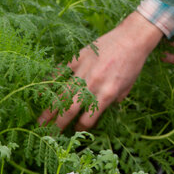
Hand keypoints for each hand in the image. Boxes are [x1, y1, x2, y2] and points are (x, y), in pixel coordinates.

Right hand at [38, 11, 162, 130]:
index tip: (74, 132)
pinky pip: (60, 71)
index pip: (88, 119)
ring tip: (40, 121)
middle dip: (58, 124)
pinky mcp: (77, 57)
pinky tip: (41, 92)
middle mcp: (94, 84)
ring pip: (61, 93)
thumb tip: (100, 112)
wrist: (133, 38)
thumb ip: (112, 101)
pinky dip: (50, 81)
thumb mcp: (127, 88)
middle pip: (71, 110)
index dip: (80, 128)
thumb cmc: (133, 64)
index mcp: (108, 94)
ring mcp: (83, 70)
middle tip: (49, 135)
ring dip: (49, 109)